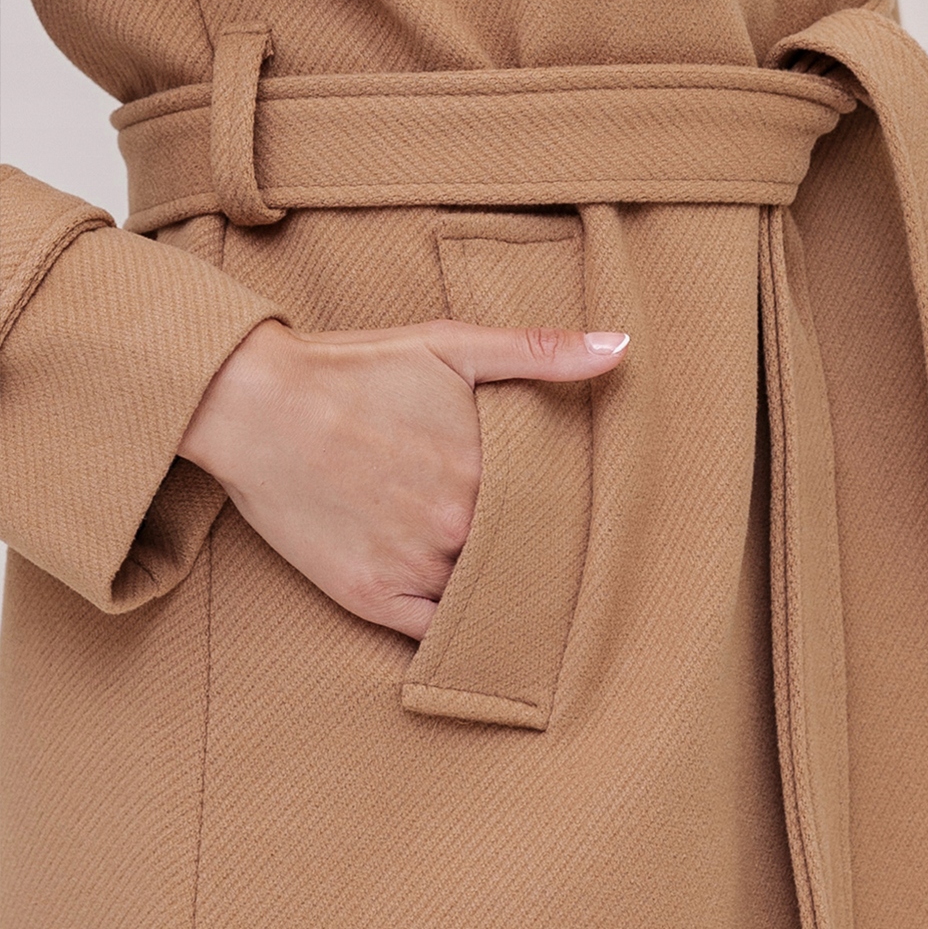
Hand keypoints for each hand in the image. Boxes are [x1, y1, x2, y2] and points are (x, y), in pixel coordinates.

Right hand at [178, 318, 628, 638]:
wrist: (253, 405)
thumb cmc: (353, 370)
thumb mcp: (448, 345)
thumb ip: (539, 351)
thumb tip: (621, 346)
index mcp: (485, 469)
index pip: (552, 507)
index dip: (558, 507)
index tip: (565, 506)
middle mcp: (456, 527)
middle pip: (520, 553)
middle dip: (530, 548)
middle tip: (539, 544)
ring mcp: (413, 568)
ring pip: (481, 595)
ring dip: (495, 588)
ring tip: (507, 580)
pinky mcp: (369, 598)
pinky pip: (432, 635)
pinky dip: (453, 630)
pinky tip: (465, 616)